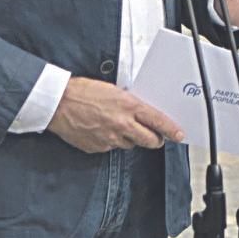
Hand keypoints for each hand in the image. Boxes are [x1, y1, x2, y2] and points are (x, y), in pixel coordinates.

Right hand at [46, 77, 187, 153]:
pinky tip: (101, 130)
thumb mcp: (113, 90)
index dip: (171, 130)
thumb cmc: (83, 91)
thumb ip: (129, 102)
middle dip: (155, 139)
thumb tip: (140, 110)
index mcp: (129, 106)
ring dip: (130, 138)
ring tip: (117, 126)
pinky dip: (111, 141)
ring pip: (130, 145)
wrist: (59, 103)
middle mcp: (122, 125)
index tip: (179, 134)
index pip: (158, 121)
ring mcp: (110, 138)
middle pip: (150, 140)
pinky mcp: (98, 147)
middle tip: (154, 136)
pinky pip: (111, 147)